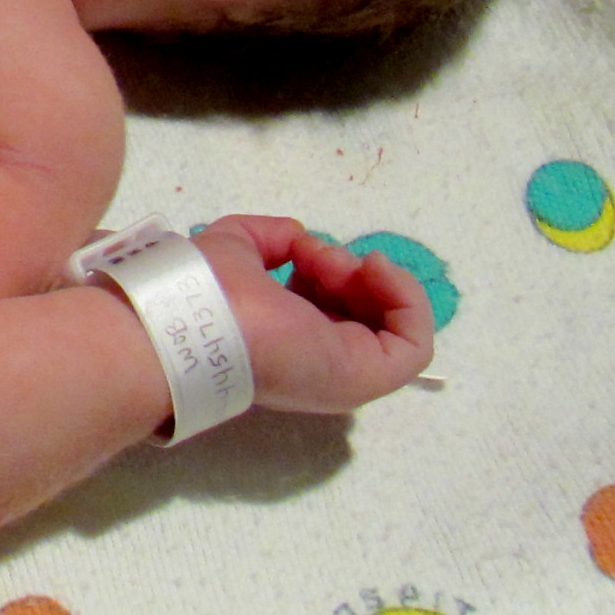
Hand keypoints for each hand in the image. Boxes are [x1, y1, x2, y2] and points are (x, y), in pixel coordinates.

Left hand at [191, 215, 434, 414]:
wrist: (198, 322)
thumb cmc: (210, 289)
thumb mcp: (240, 244)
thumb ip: (273, 237)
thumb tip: (301, 236)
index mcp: (290, 337)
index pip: (337, 305)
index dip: (331, 268)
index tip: (306, 249)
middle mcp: (321, 359)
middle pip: (369, 315)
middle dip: (354, 272)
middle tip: (320, 257)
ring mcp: (347, 374)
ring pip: (396, 327)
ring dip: (378, 281)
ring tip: (337, 264)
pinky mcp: (368, 378)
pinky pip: (416, 344)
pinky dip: (407, 298)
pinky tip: (373, 269)